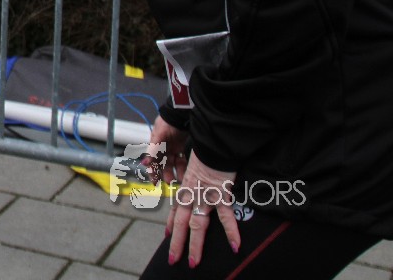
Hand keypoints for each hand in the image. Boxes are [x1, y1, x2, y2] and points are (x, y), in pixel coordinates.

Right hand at [149, 116, 187, 185]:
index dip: (152, 172)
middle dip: (165, 174)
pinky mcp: (180, 147)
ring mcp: (171, 148)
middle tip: (169, 183)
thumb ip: (153, 150)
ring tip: (180, 180)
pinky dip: (182, 166)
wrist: (179, 115)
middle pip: (162, 164)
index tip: (155, 183)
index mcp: (154, 146)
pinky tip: (185, 173)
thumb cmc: (166, 124)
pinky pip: (180, 159)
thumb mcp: (158, 137)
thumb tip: (145, 163)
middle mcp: (162, 148)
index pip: (152, 162)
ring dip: (175, 172)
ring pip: (172, 164)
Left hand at [167, 149, 240, 268]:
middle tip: (174, 260)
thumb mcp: (197, 163)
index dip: (171, 224)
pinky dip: (232, 232)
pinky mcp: (221, 194)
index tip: (168, 235)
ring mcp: (205, 196)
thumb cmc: (206, 149)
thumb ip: (196, 174)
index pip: (176, 209)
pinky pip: (226, 217)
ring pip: (197, 225)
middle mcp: (192, 193)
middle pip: (181, 223)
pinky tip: (235, 247)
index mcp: (186, 187)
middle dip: (177, 243)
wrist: (213, 140)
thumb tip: (201, 179)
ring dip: (195, 246)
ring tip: (194, 263)